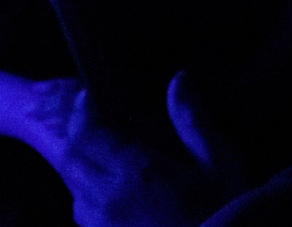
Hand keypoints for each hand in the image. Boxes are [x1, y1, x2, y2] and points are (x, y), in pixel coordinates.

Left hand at [27, 72, 238, 226]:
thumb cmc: (221, 209)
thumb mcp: (219, 161)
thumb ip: (193, 120)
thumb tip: (178, 79)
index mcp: (136, 171)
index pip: (89, 134)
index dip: (82, 111)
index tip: (87, 95)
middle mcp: (107, 198)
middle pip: (71, 159)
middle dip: (76, 134)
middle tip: (88, 117)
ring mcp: (100, 224)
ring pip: (72, 187)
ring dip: (78, 164)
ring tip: (100, 152)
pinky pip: (81, 211)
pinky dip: (85, 192)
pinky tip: (109, 190)